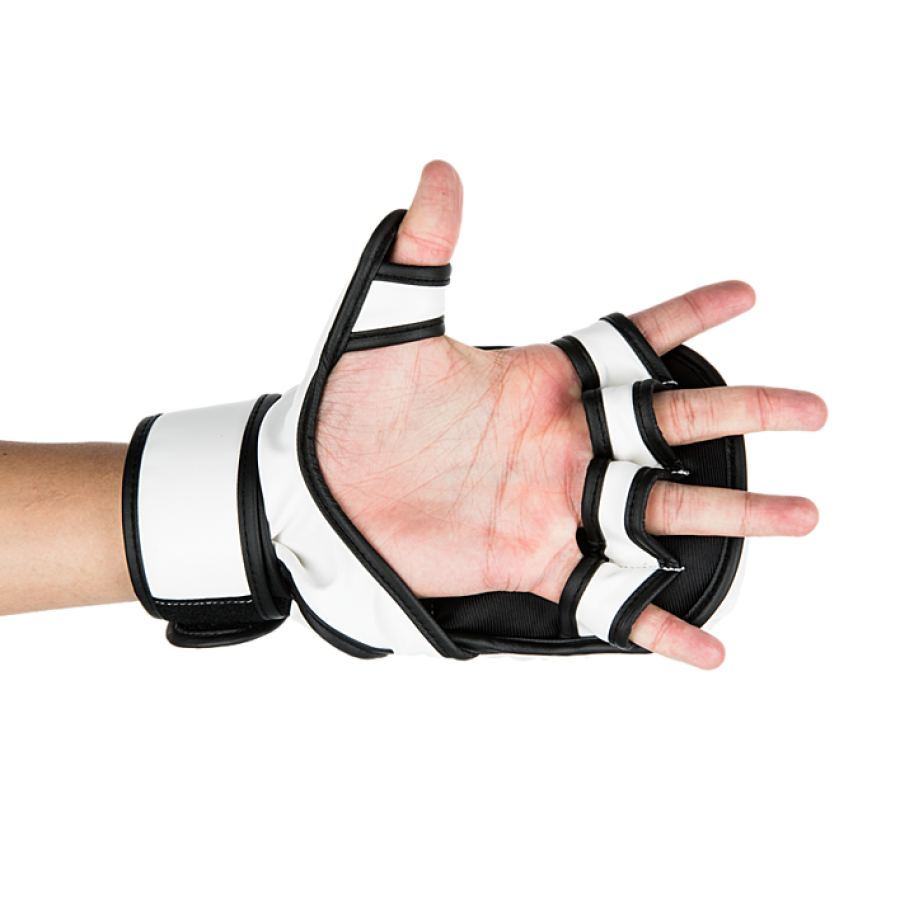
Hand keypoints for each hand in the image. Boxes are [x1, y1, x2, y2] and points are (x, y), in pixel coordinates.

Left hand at [315, 159, 827, 669]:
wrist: (318, 491)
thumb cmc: (353, 407)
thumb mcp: (392, 326)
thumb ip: (425, 251)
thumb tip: (440, 170)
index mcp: (542, 381)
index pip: (632, 343)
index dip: (689, 316)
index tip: (747, 294)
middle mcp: (564, 443)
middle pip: (674, 428)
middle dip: (746, 415)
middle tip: (814, 410)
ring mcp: (556, 507)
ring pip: (664, 512)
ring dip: (734, 516)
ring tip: (804, 517)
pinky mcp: (534, 563)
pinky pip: (610, 600)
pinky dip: (659, 629)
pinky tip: (711, 653)